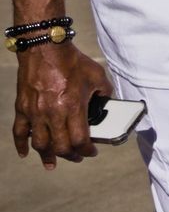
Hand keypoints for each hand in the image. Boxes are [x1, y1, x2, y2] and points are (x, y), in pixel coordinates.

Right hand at [12, 41, 111, 168]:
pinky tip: (25, 153)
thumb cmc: (72, 61)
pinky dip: (21, 145)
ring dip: (47, 156)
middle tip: (77, 157)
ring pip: (40, 143)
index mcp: (73, 107)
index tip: (91, 151)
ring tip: (52, 163)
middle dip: (71, 155)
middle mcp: (53, 113)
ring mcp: (35, 112)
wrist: (45, 49)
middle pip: (60, 146)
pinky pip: (19, 131)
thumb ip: (104, 93)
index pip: (80, 139)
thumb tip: (106, 106)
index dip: (87, 150)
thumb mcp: (97, 76)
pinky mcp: (22, 107)